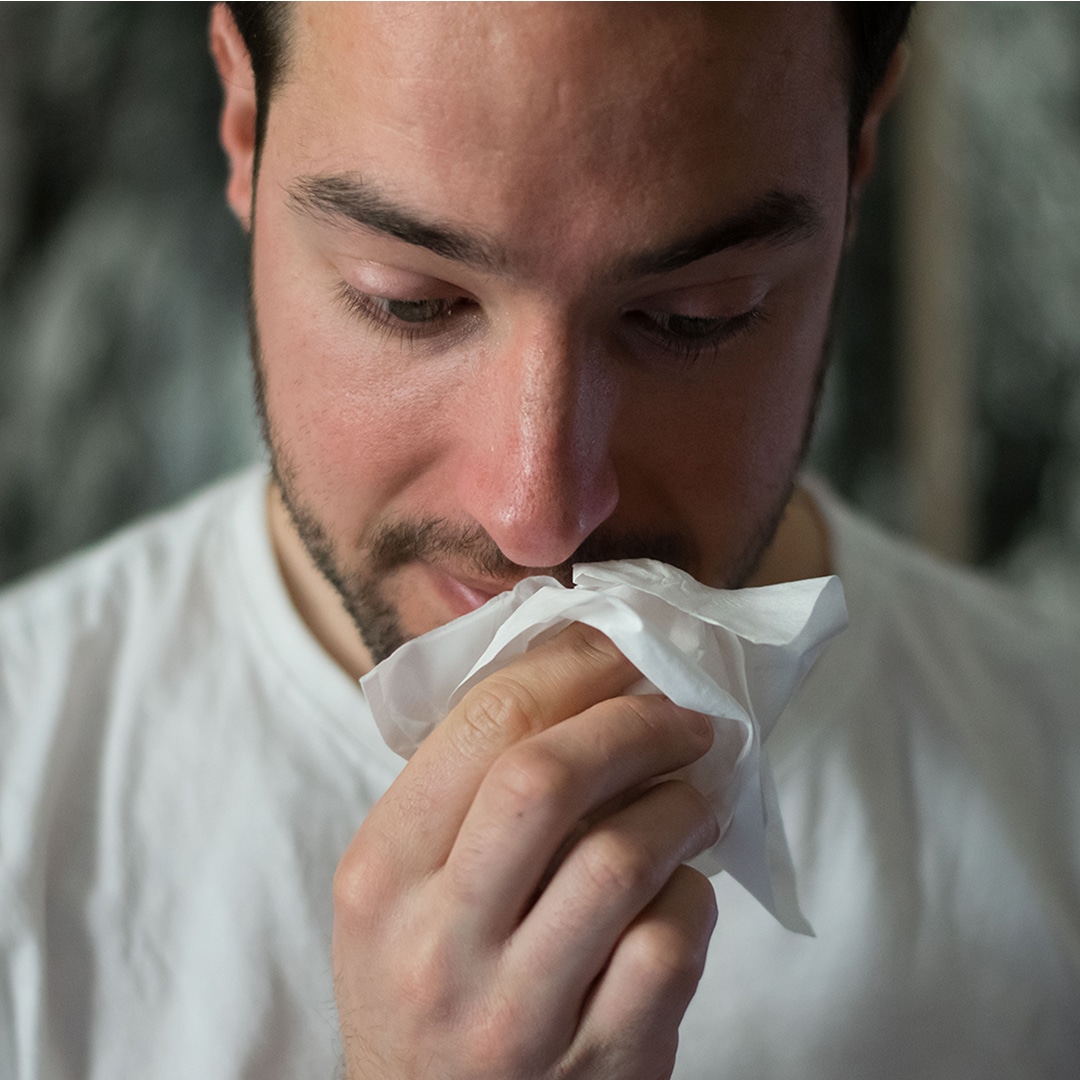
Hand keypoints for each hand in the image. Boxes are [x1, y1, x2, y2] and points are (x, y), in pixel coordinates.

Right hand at [333, 623, 727, 1078]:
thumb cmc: (425, 985)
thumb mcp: (398, 889)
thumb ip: (464, 792)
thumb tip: (578, 676)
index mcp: (381, 873)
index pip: (482, 723)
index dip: (572, 665)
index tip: (623, 649)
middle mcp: (437, 942)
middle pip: (547, 778)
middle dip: (635, 724)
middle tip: (684, 715)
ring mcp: (515, 1012)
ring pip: (621, 859)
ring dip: (679, 807)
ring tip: (694, 798)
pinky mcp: (596, 1064)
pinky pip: (670, 945)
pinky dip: (693, 897)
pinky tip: (681, 889)